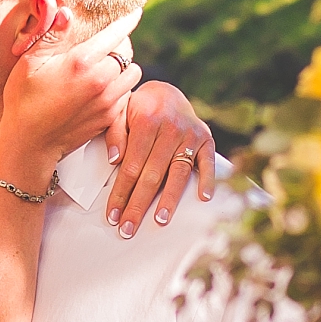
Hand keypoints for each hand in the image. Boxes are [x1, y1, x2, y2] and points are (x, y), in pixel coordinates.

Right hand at [0, 24, 137, 180]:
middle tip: (106, 42)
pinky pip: (127, 94)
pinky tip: (104, 86)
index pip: (116, 33)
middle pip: (127, 51)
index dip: (127, 19)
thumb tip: (66, 11)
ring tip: (107, 65)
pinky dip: (121, 86)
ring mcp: (107, 101)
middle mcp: (101, 81)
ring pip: (132, 73)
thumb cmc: (24, 99)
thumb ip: (51, 34)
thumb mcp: (30, 61)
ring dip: (124, 66)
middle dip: (119, 43)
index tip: (134, 12)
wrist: (30, 143)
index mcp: (82, 61)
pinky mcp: (109, 118)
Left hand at [106, 78, 217, 234]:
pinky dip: (207, 179)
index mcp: (146, 121)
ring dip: (169, 199)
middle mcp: (170, 128)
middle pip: (152, 174)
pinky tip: (203, 198)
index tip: (113, 215)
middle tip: (128, 229)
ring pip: (178, 172)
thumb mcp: (120, 111)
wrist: (167, 92)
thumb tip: (113, 160)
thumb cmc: (139, 108)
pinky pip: (208, 162)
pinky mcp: (207, 139)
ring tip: (160, 220)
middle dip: (138, 204)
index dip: (121, 192)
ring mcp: (190, 134)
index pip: (131, 166)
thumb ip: (114, 133)